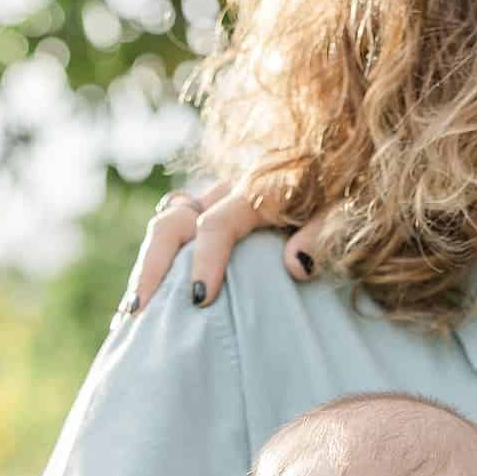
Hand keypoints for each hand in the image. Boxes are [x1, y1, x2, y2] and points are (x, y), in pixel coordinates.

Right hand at [115, 178, 328, 316]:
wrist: (338, 159)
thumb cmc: (345, 194)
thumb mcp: (346, 213)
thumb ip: (323, 235)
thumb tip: (297, 266)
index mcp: (257, 190)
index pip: (217, 225)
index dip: (206, 261)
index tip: (200, 300)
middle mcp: (226, 190)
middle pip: (174, 222)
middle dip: (153, 268)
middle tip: (140, 314)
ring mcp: (213, 198)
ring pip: (164, 226)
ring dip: (146, 269)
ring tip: (130, 316)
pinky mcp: (209, 210)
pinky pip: (172, 234)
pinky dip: (155, 266)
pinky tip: (145, 303)